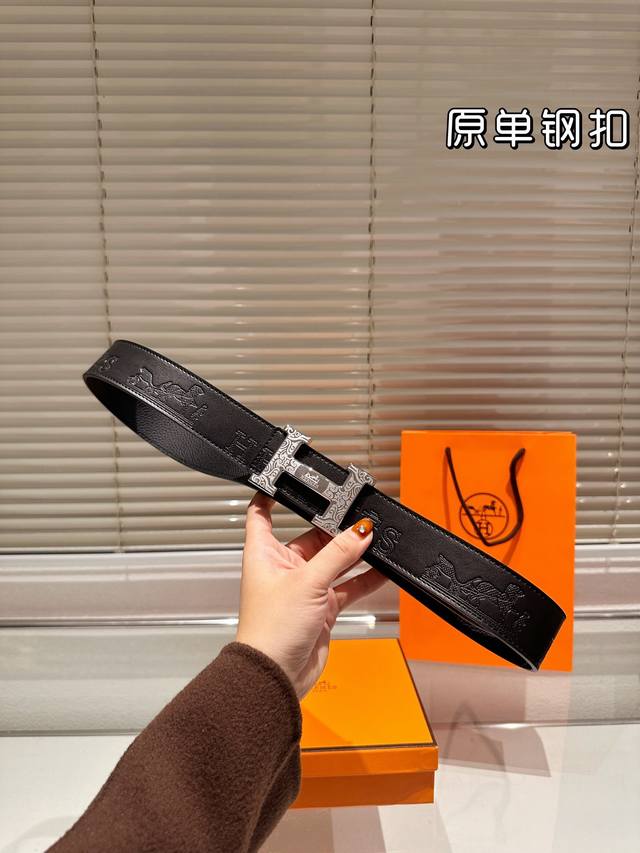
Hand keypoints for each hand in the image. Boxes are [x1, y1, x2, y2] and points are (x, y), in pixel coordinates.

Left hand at [236, 492, 387, 698]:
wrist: (276, 676)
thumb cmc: (270, 630)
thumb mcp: (308, 582)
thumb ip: (338, 554)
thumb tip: (360, 530)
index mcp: (264, 554)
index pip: (262, 515)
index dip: (273, 497)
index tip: (290, 481)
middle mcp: (283, 568)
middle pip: (311, 537)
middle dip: (335, 529)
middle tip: (359, 517)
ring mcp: (303, 588)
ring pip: (333, 562)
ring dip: (353, 554)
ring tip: (375, 540)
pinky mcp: (320, 608)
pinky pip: (346, 586)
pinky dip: (363, 579)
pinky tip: (381, 571)